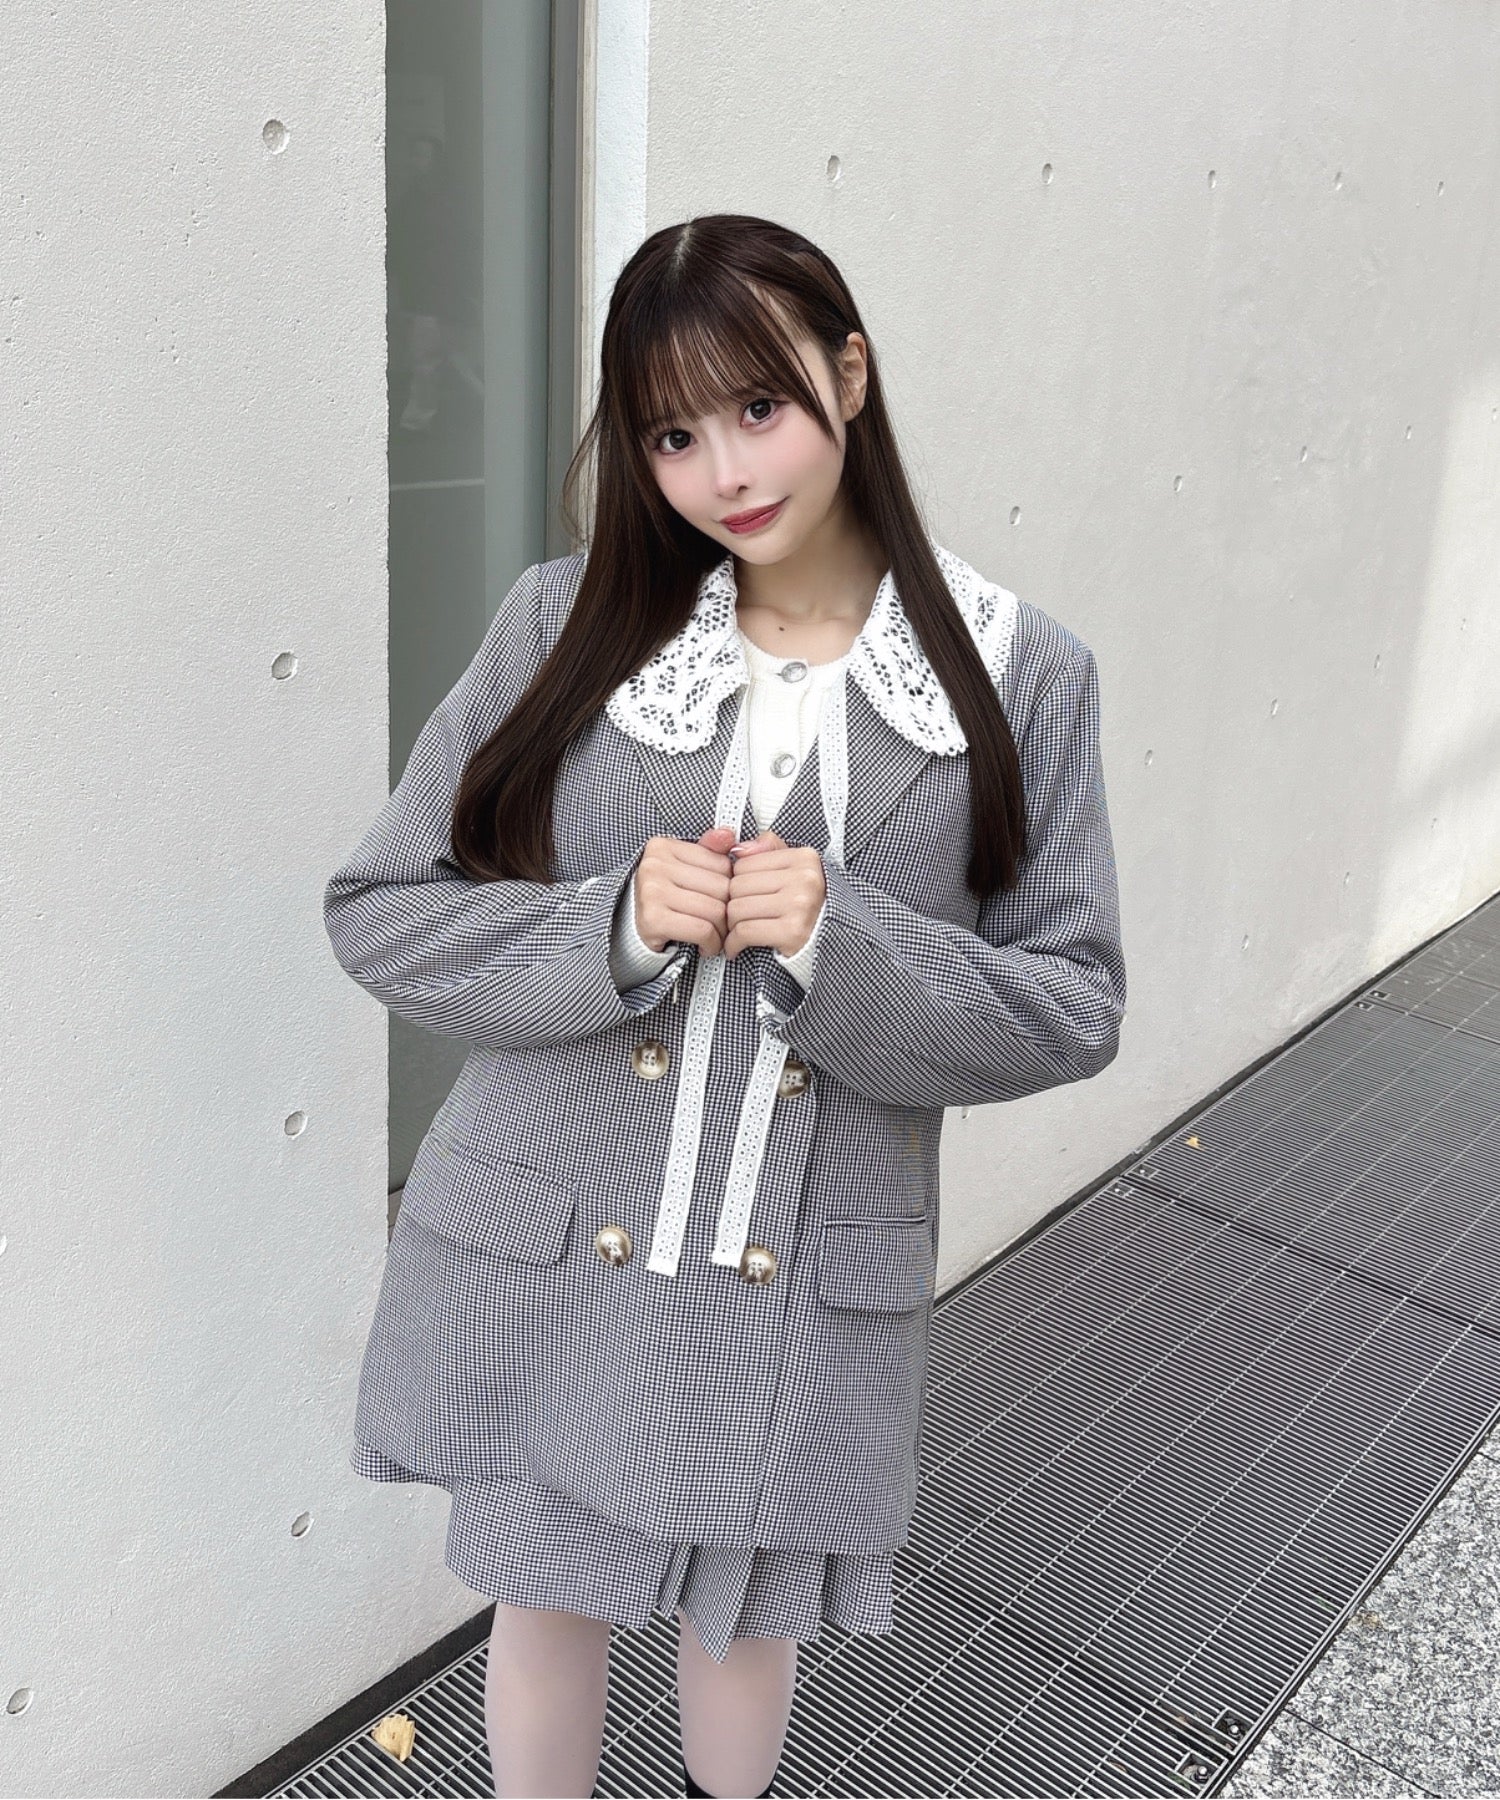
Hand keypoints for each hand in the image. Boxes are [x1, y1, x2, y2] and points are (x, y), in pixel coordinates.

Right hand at [632, 827, 736, 957]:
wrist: (630, 931)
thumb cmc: (662, 899)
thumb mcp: (684, 869)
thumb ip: (708, 850)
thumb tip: (729, 834)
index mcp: (663, 847)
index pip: (722, 863)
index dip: (729, 887)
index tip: (720, 900)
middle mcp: (654, 865)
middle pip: (721, 888)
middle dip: (727, 912)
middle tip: (720, 923)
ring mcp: (652, 891)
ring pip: (714, 910)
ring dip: (721, 931)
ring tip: (714, 935)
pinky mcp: (653, 919)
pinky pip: (702, 930)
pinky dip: (711, 943)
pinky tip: (706, 946)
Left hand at [723, 829, 826, 960]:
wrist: (828, 942)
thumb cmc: (805, 907)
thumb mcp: (794, 870)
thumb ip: (768, 850)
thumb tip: (738, 849)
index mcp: (804, 858)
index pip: (744, 864)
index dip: (738, 883)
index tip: (743, 897)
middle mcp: (805, 879)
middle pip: (737, 886)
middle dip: (733, 905)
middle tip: (740, 917)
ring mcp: (799, 905)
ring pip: (737, 909)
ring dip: (733, 925)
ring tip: (741, 931)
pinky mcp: (792, 931)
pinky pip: (744, 932)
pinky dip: (734, 943)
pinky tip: (737, 946)